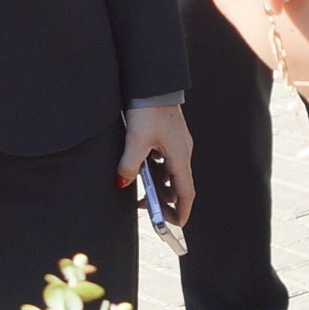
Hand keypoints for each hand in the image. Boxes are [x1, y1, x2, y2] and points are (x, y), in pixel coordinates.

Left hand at [117, 101, 193, 226]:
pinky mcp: (167, 137)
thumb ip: (129, 165)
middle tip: (147, 209)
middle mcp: (181, 152)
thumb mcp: (136, 140)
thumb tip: (122, 182)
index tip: (174, 225)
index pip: (185, 192)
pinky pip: (163, 161)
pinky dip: (153, 170)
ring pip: (168, 173)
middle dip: (164, 200)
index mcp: (180, 156)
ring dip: (156, 185)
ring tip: (139, 192)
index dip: (182, 211)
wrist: (151, 83)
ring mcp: (175, 144)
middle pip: (176, 185)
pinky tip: (139, 169)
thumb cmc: (149, 109)